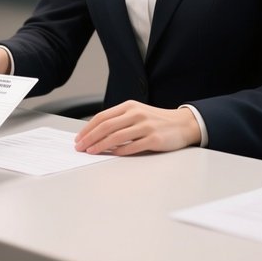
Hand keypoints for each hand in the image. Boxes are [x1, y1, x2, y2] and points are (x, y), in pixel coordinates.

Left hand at [74, 101, 200, 155]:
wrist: (182, 124)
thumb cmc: (156, 121)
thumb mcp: (136, 113)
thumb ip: (119, 120)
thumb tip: (96, 133)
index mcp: (129, 106)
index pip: (102, 117)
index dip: (88, 128)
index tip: (79, 138)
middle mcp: (136, 114)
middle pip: (106, 126)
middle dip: (90, 138)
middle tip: (80, 147)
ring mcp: (145, 126)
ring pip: (116, 137)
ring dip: (101, 145)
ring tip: (91, 152)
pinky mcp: (154, 138)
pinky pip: (132, 146)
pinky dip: (119, 151)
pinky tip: (111, 154)